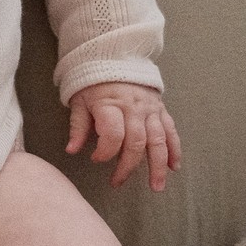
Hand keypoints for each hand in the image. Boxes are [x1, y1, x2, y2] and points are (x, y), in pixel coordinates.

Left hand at [66, 81, 181, 190]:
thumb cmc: (93, 83)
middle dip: (128, 166)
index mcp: (111, 104)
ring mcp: (150, 109)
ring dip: (158, 165)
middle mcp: (134, 108)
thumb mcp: (79, 101)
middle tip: (117, 182)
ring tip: (156, 186)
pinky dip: (174, 149)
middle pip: (136, 142)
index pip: (113, 134)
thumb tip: (71, 150)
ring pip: (159, 140)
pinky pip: (171, 131)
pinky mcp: (161, 110)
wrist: (115, 58)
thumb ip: (78, 127)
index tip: (95, 160)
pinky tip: (174, 166)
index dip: (104, 152)